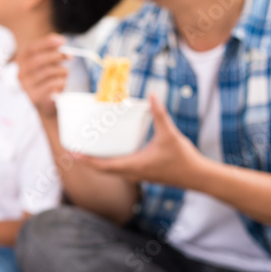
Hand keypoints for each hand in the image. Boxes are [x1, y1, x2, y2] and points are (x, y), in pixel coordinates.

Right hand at [17, 34, 68, 118]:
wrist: (42, 105)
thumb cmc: (44, 81)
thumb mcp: (45, 65)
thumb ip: (51, 54)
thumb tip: (62, 45)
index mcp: (20, 62)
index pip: (31, 49)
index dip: (47, 43)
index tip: (62, 40)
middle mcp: (19, 74)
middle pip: (38, 59)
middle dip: (57, 55)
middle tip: (69, 56)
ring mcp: (25, 86)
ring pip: (48, 71)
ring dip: (62, 70)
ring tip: (65, 73)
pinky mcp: (33, 97)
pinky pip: (52, 84)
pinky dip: (61, 82)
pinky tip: (62, 84)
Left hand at [76, 95, 209, 187]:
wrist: (198, 176)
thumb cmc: (183, 158)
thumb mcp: (170, 134)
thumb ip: (160, 114)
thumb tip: (153, 95)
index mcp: (133, 166)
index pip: (102, 166)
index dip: (86, 160)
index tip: (72, 152)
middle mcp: (132, 173)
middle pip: (102, 170)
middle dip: (86, 161)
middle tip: (73, 149)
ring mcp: (137, 175)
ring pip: (111, 171)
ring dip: (97, 162)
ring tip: (86, 150)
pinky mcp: (142, 173)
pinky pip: (119, 170)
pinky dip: (109, 163)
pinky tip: (109, 152)